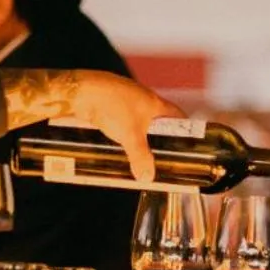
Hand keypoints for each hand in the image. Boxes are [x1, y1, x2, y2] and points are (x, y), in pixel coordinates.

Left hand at [66, 73, 183, 182]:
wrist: (81, 91)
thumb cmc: (111, 105)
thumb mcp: (130, 136)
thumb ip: (141, 157)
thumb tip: (148, 177)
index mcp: (155, 103)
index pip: (179, 116)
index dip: (186, 129)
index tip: (188, 144)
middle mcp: (143, 100)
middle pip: (160, 120)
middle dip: (161, 137)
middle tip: (162, 155)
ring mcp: (126, 101)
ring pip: (140, 121)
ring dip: (141, 135)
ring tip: (140, 153)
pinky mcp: (110, 105)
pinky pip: (123, 121)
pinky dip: (124, 132)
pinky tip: (119, 143)